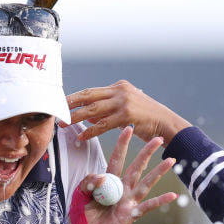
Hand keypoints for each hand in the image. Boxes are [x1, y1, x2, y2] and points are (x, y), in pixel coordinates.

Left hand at [64, 127, 177, 223]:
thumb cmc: (81, 215)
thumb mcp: (80, 194)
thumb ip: (88, 182)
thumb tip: (103, 176)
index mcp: (108, 181)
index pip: (116, 159)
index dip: (122, 144)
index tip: (128, 129)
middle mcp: (121, 188)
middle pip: (136, 167)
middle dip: (146, 152)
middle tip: (158, 138)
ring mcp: (128, 201)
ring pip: (146, 182)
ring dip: (159, 171)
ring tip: (171, 160)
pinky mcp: (131, 214)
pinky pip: (148, 206)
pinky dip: (160, 201)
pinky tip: (173, 195)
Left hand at [66, 80, 191, 142]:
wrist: (167, 124)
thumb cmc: (146, 119)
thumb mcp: (126, 108)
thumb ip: (107, 109)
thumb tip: (87, 114)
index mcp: (119, 86)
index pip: (91, 91)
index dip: (74, 97)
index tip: (60, 104)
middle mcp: (120, 91)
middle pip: (88, 96)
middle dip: (69, 104)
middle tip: (55, 112)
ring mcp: (124, 102)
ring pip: (92, 110)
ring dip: (75, 118)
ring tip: (63, 125)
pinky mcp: (127, 115)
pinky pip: (103, 124)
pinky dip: (91, 130)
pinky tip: (82, 136)